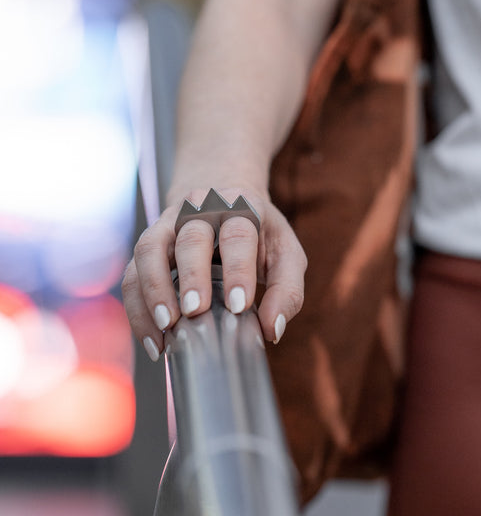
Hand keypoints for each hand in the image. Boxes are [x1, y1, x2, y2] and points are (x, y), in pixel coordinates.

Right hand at [122, 187, 306, 360]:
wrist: (225, 201)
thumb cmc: (260, 236)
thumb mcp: (286, 255)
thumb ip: (287, 291)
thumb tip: (272, 330)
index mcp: (242, 209)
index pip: (239, 235)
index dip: (238, 269)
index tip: (239, 305)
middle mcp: (201, 210)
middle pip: (191, 238)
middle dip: (192, 276)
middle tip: (195, 311)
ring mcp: (169, 224)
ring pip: (151, 249)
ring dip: (154, 289)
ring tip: (165, 326)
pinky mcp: (149, 244)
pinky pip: (133, 272)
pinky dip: (137, 307)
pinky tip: (153, 338)